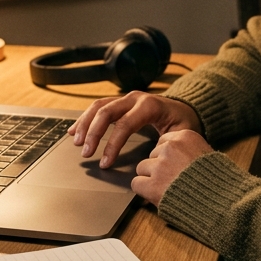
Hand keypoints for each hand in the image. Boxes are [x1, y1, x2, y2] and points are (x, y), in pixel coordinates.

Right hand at [70, 92, 202, 168]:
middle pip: (107, 112)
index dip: (112, 144)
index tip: (105, 162)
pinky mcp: (120, 103)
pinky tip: (75, 130)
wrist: (184, 109)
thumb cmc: (183, 124)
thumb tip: (150, 160)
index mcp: (150, 106)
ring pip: (99, 106)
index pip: (125, 124)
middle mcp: (135, 98)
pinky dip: (86, 118)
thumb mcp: (182, 135)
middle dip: (93, 133)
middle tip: (86, 153)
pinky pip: (99, 107)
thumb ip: (166, 145)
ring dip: (85, 124)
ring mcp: (126, 99)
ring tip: (77, 142)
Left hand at [132, 130, 213, 206]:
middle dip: (159, 168)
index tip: (176, 168)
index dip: (167, 158)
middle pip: (152, 155)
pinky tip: (158, 196)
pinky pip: (136, 184)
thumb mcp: (207, 155)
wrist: (224, 204)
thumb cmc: (220, 183)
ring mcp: (160, 166)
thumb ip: (189, 151)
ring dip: (151, 179)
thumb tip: (175, 156)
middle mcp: (171, 147)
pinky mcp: (152, 185)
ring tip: (169, 190)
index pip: (163, 142)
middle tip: (174, 181)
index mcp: (185, 136)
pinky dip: (144, 191)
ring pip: (142, 168)